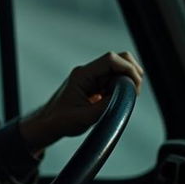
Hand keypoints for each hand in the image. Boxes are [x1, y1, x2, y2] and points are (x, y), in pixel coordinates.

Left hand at [18, 52, 143, 155]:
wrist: (49, 124)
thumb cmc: (61, 120)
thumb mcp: (86, 118)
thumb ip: (107, 107)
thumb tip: (125, 98)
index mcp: (82, 75)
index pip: (111, 60)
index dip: (128, 69)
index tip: (135, 87)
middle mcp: (88, 72)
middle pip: (119, 59)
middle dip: (131, 73)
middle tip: (132, 94)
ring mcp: (92, 77)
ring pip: (119, 69)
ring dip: (127, 81)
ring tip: (124, 99)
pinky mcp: (96, 84)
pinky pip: (114, 79)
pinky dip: (122, 88)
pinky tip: (117, 101)